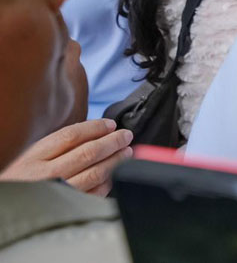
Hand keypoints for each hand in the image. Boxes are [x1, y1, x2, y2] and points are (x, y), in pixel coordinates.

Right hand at [0, 118, 133, 195]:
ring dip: (116, 160)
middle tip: (125, 136)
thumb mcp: (29, 157)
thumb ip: (56, 145)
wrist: (7, 208)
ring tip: (126, 152)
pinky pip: (94, 194)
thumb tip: (93, 132)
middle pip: (88, 153)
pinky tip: (114, 173)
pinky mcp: (67, 210)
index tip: (111, 124)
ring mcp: (58, 194)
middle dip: (113, 142)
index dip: (95, 127)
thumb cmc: (21, 179)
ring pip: (95, 173)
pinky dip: (108, 181)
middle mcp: (46, 176)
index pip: (71, 135)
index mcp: (34, 158)